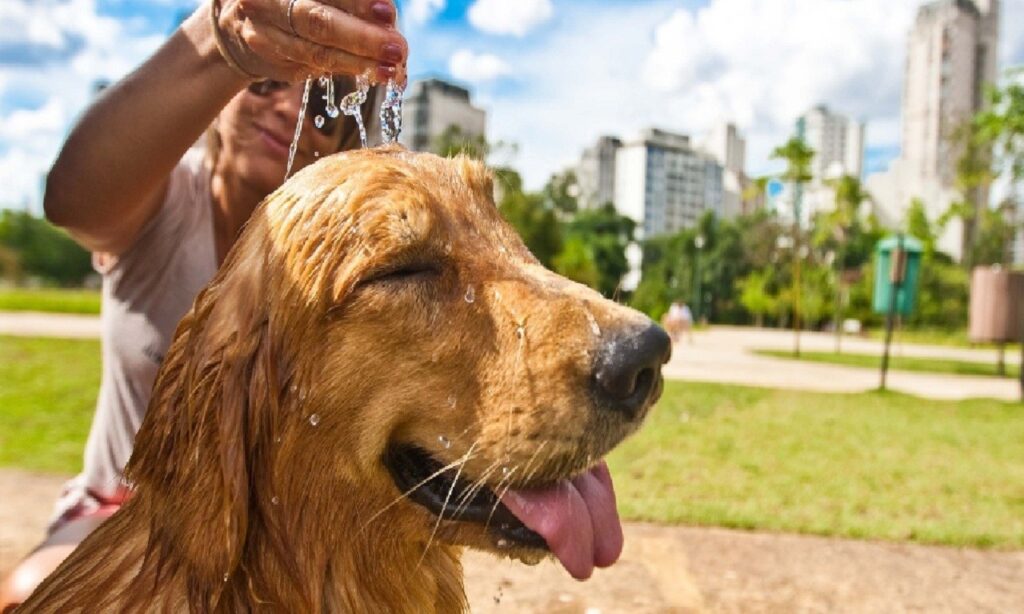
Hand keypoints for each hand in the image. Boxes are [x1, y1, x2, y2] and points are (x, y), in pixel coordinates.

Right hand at [215, 0, 406, 82]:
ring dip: (359, 62)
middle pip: (317, 22)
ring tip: (391, 69)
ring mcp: (265, 37)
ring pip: (316, 53)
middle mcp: (264, 4)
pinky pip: (316, 69)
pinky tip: (374, 73)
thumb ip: (346, 0)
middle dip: (362, 37)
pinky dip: (349, 70)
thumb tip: (386, 15)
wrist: (239, 26)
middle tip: (396, 48)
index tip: (387, 12)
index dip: (356, 2)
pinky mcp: (275, 64)